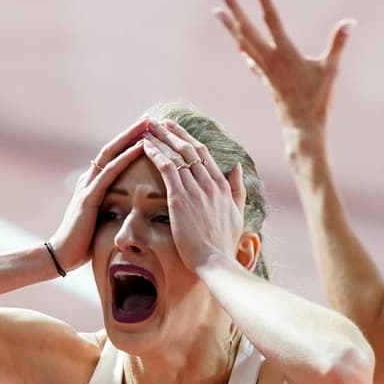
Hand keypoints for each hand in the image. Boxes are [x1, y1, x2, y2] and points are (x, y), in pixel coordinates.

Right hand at [47, 117, 147, 270]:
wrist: (62, 255)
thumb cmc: (83, 242)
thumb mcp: (100, 220)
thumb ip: (110, 208)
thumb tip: (128, 207)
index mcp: (93, 184)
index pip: (113, 156)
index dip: (129, 142)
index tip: (148, 131)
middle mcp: (89, 179)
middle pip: (113, 148)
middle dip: (132, 132)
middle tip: (151, 118)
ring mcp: (88, 186)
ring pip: (111, 154)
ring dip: (130, 138)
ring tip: (147, 125)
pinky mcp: (89, 197)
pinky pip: (109, 172)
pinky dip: (125, 158)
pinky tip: (139, 148)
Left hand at [142, 120, 244, 273]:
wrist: (215, 261)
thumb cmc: (223, 243)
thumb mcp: (237, 213)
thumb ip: (238, 189)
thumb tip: (236, 167)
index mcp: (223, 185)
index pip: (204, 154)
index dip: (188, 139)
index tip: (176, 130)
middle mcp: (210, 183)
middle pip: (189, 149)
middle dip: (172, 132)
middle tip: (159, 122)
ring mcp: (196, 190)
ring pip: (176, 155)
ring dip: (161, 139)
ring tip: (148, 128)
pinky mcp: (180, 198)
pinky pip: (167, 168)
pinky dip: (156, 154)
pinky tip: (145, 146)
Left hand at [215, 0, 353, 135]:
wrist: (302, 129)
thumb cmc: (319, 100)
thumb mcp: (331, 70)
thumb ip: (338, 44)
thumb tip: (350, 22)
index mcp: (285, 52)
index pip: (271, 18)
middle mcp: (269, 59)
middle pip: (246, 27)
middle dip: (233, 6)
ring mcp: (265, 70)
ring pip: (242, 41)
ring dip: (229, 24)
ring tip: (216, 10)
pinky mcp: (266, 80)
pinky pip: (250, 60)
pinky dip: (243, 48)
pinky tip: (238, 44)